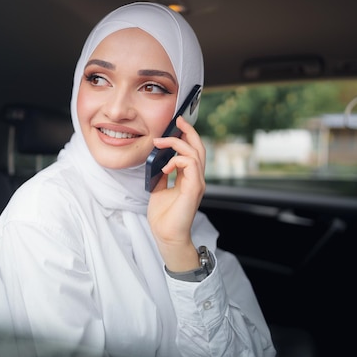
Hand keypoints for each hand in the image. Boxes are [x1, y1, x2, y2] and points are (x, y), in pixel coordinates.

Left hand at [146, 116, 206, 271]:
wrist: (166, 236)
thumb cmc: (164, 217)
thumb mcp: (159, 190)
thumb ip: (162, 175)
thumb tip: (157, 161)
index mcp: (189, 178)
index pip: (192, 152)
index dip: (186, 136)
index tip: (176, 124)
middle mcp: (196, 179)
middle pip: (199, 148)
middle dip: (189, 131)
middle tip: (177, 120)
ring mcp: (197, 184)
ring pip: (195, 153)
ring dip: (177, 144)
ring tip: (161, 143)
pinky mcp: (194, 189)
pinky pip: (191, 165)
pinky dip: (177, 160)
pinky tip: (166, 166)